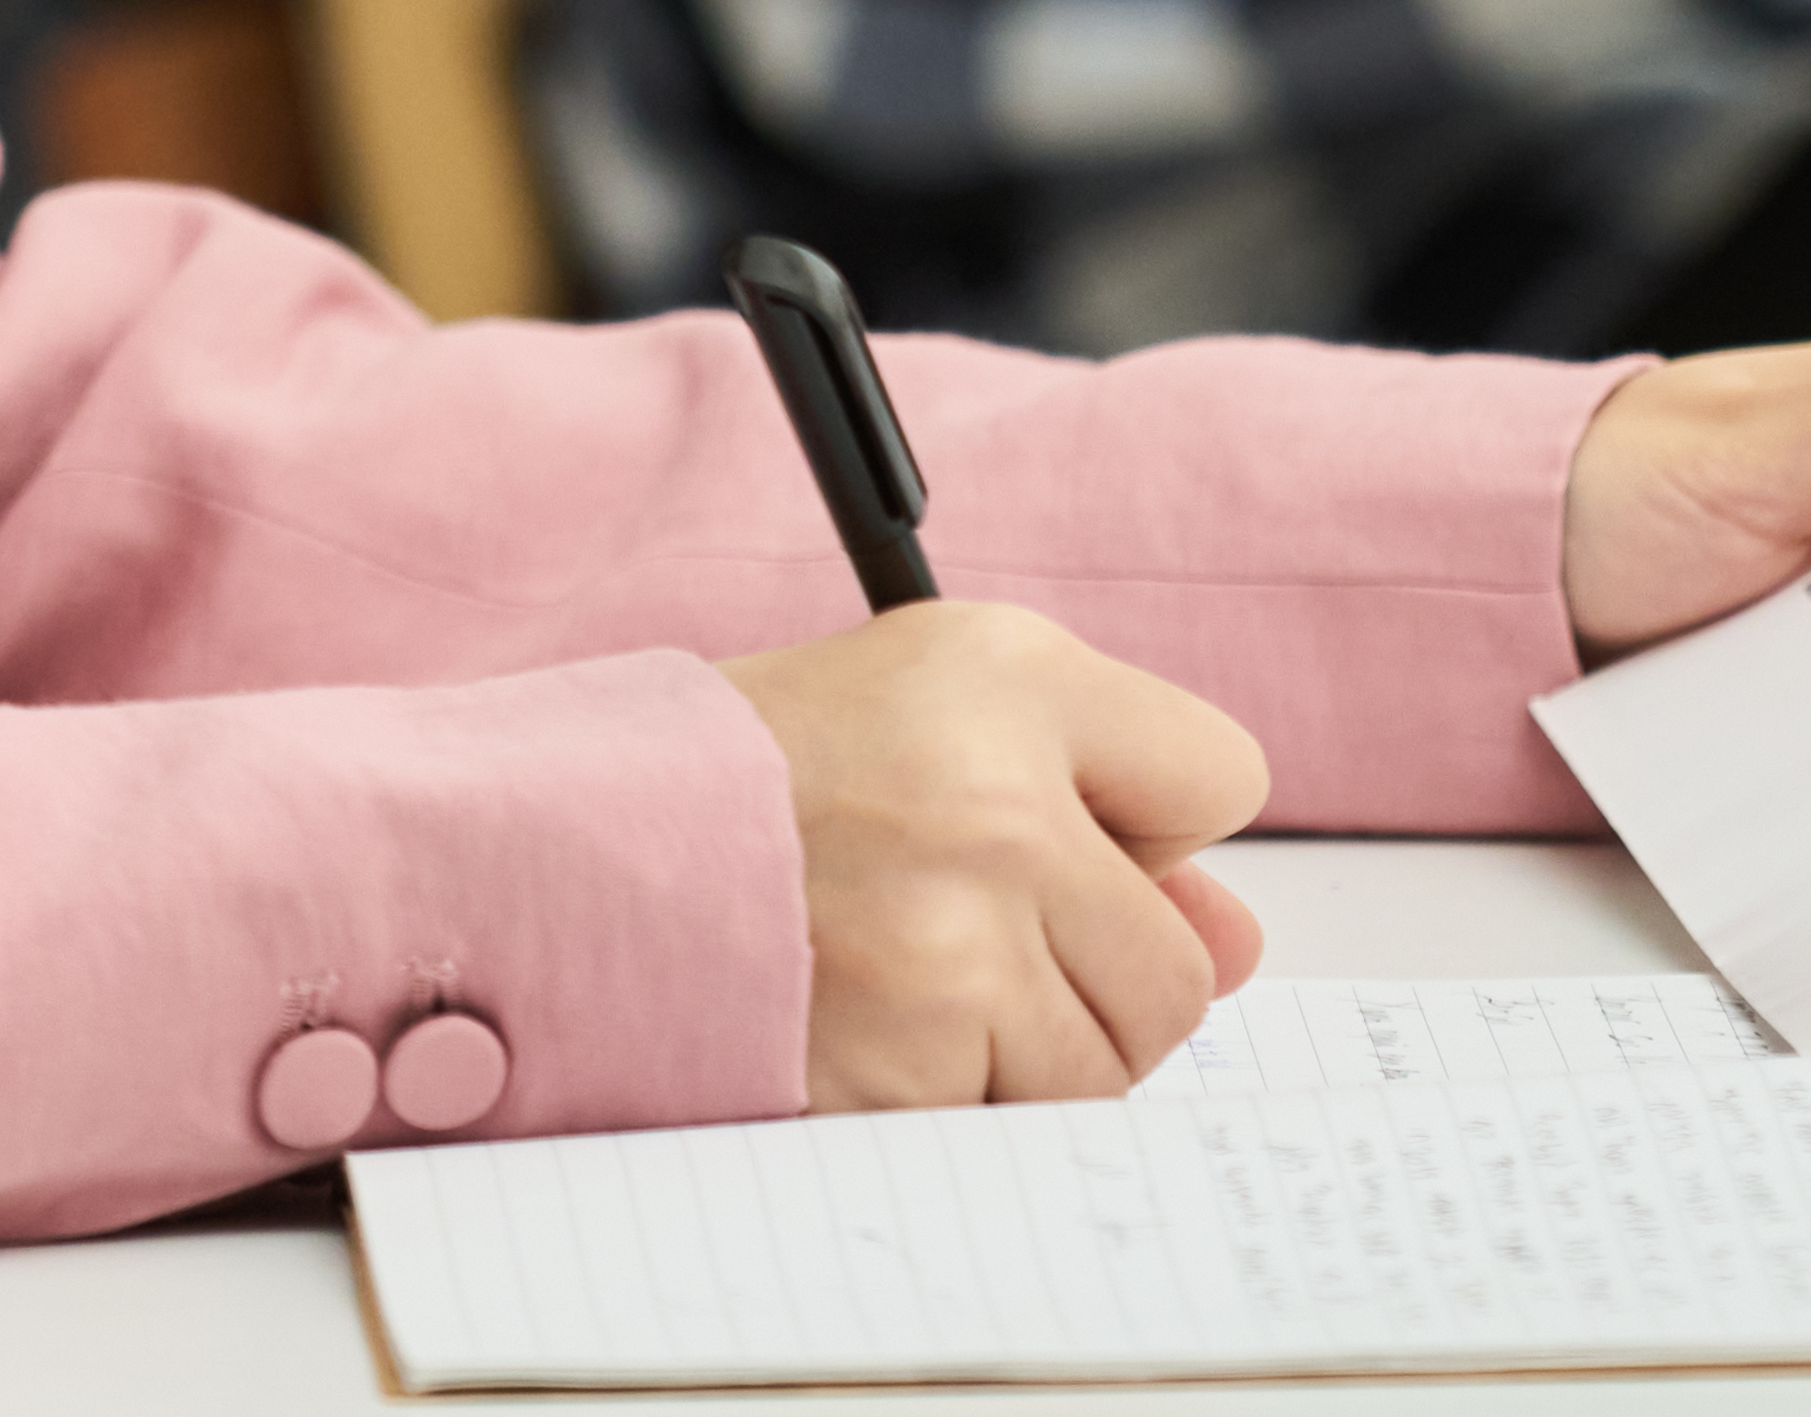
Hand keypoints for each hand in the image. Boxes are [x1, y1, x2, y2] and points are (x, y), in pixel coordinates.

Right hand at [714, 605, 1273, 1108]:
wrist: (570, 866)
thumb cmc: (761, 779)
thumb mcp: (940, 708)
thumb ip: (1112, 800)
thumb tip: (1240, 946)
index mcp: (1006, 678)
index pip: (1220, 778)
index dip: (1150, 831)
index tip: (1067, 840)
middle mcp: (993, 803)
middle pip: (1181, 969)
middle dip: (1099, 982)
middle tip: (972, 943)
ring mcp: (949, 949)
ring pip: (1103, 1070)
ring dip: (1025, 1060)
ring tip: (907, 989)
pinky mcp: (902, 1070)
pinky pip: (1005, 1131)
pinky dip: (949, 1111)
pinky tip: (866, 1041)